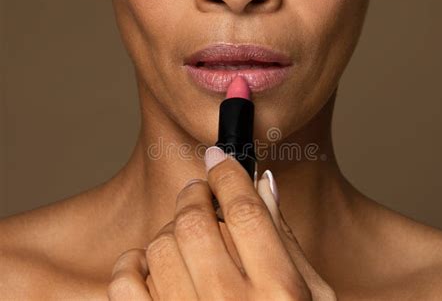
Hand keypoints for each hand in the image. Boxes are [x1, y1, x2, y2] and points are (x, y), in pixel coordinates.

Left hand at [108, 146, 335, 299]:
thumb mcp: (311, 296)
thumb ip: (285, 239)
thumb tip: (263, 184)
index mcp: (279, 296)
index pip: (245, 211)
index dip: (229, 174)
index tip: (220, 158)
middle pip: (196, 220)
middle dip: (196, 194)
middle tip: (202, 192)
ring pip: (160, 244)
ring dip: (172, 229)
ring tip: (189, 236)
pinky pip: (125, 282)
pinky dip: (133, 262)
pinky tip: (153, 262)